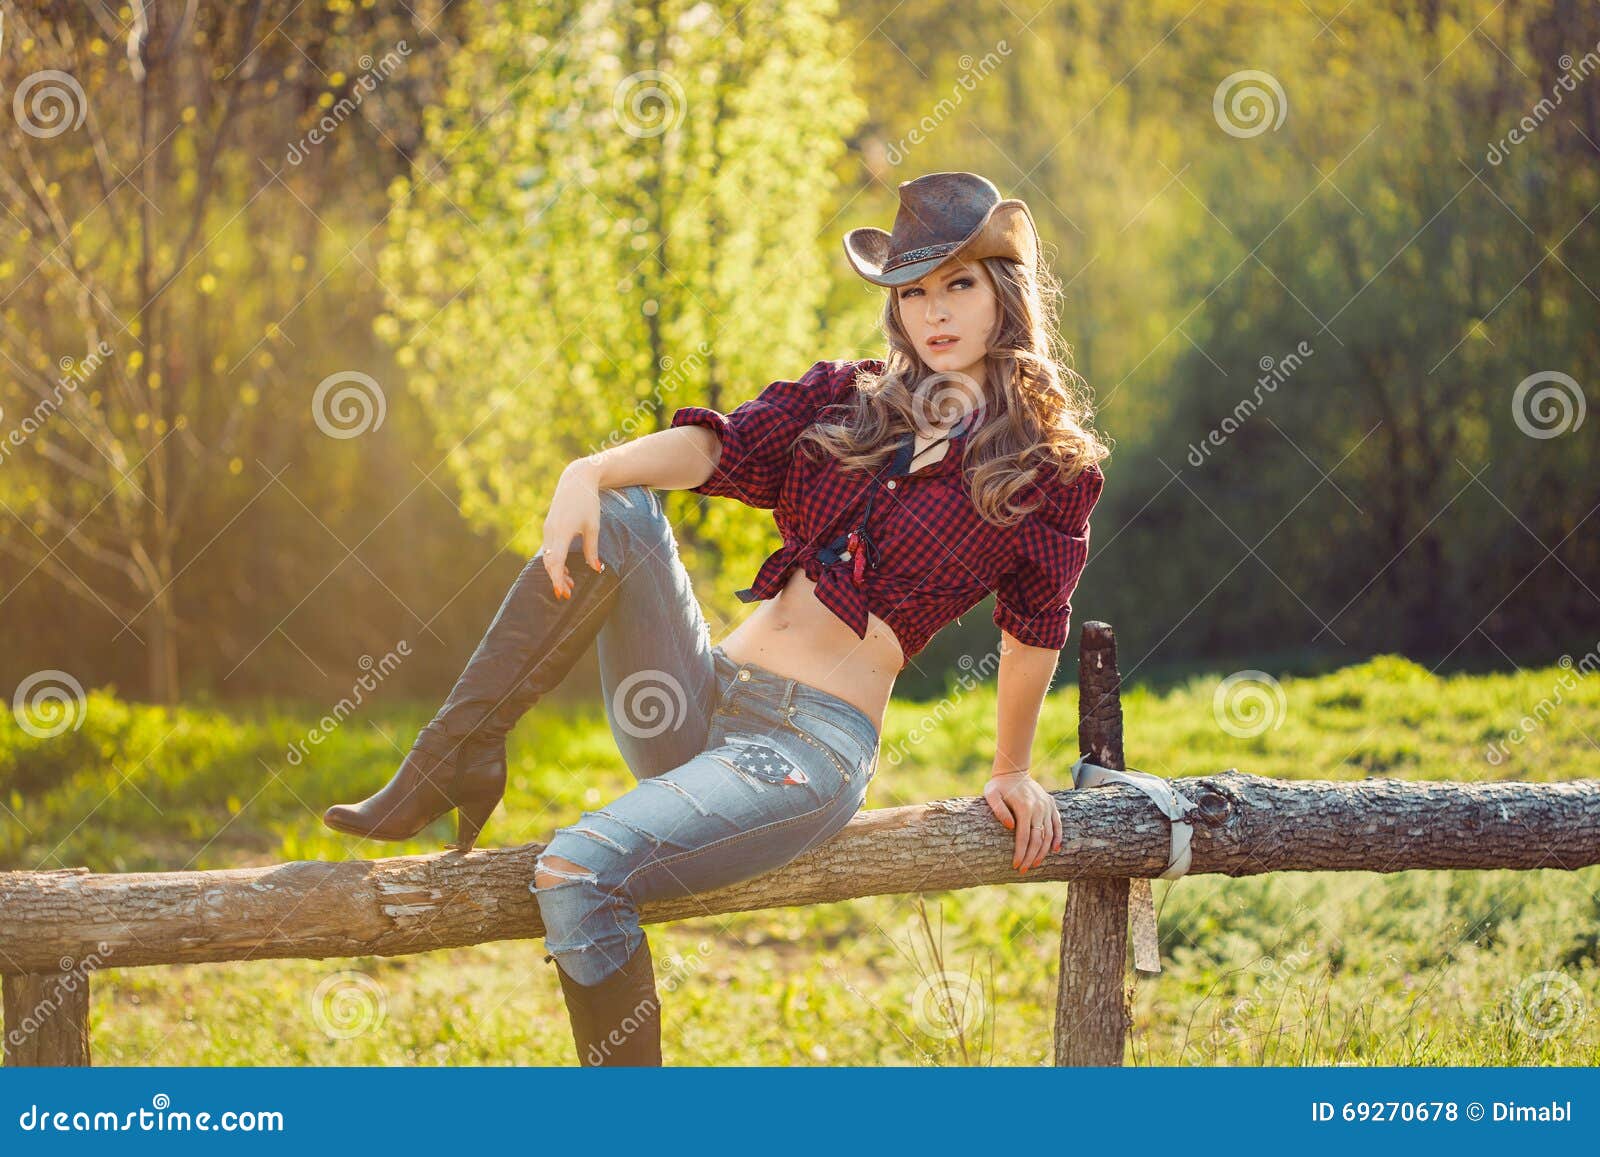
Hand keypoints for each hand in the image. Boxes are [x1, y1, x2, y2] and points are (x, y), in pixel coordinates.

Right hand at [540, 460, 606, 598]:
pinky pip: (549, 549)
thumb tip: (596, 570)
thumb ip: (592, 549)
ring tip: (569, 584)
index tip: (562, 592)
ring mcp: (548, 529)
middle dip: (557, 579)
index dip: (557, 578)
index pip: (555, 561)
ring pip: (547, 556)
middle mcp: (551, 531)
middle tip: (567, 594)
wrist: (576, 480)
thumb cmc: (588, 502)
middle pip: (549, 562)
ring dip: (556, 572)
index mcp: (562, 530)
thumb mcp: (594, 527)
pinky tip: (565, 570)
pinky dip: (555, 561)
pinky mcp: (549, 527)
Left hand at [983, 769, 1060, 873]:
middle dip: (1031, 857)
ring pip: (1048, 834)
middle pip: (1037, 838)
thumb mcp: (991, 794)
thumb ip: (999, 810)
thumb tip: (1010, 827)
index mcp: (1024, 807)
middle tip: (1024, 870)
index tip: (1016, 865)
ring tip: (1035, 864)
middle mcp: (1039, 808)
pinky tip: (1054, 850)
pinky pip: (1057, 823)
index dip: (1021, 853)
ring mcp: (1047, 806)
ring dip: (1043, 851)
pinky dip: (1057, 837)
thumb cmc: (998, 786)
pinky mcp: (1051, 804)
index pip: (1024, 836)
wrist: (1013, 770)